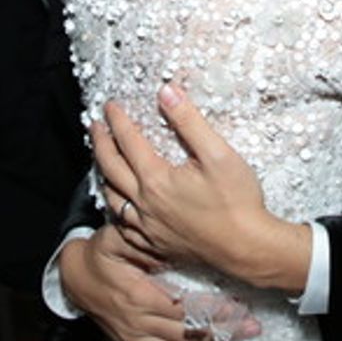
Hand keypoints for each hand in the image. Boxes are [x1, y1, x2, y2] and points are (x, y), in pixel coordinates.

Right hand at [60, 225, 257, 340]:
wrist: (75, 277)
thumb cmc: (101, 255)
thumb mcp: (118, 238)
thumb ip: (143, 239)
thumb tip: (170, 241)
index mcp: (139, 296)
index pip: (183, 309)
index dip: (211, 311)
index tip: (237, 309)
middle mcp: (137, 323)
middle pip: (185, 335)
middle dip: (220, 334)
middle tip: (250, 330)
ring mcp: (133, 339)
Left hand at [94, 85, 309, 290]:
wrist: (247, 248)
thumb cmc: (237, 203)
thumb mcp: (218, 153)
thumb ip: (189, 121)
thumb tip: (167, 92)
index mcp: (157, 180)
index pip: (128, 141)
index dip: (117, 121)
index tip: (110, 106)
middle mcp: (145, 204)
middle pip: (111, 168)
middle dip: (100, 144)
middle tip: (95, 127)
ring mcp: (148, 227)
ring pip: (112, 198)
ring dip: (103, 175)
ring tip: (103, 161)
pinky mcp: (155, 244)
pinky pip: (122, 226)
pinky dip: (115, 208)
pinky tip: (120, 204)